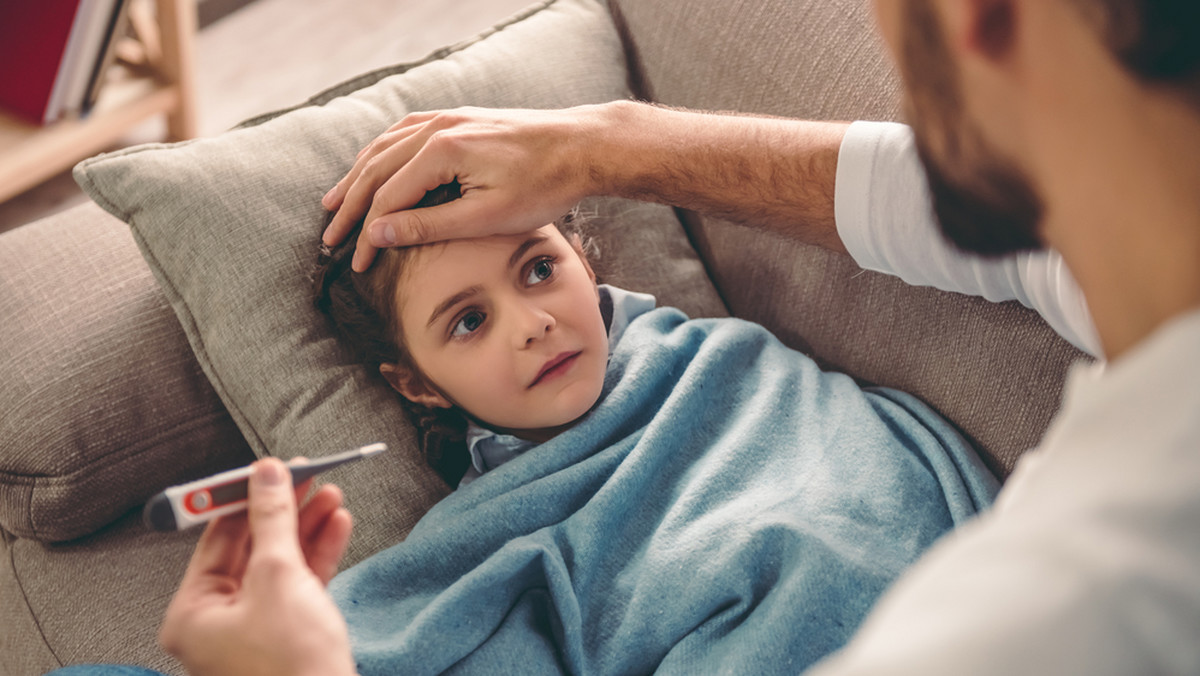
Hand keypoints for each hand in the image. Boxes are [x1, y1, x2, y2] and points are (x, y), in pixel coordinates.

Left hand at [159, 458, 356, 675]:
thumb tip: (266, 476)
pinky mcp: (286, 636)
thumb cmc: (293, 665)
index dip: (243, 497)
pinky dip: (317, 555)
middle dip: (283, 510)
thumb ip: (273, 519)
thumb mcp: (279, 576)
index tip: (268, 468)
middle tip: (306, 475)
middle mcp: (215, 623)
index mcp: (192, 613)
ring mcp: (252, 631)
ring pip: (278, 564)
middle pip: (249, 548)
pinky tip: (336, 526)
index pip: (215, 538)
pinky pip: (298, 586)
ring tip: (330, 494)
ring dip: (305, 527)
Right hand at [322, 105, 609, 270]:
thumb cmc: (543, 186)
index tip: (355, 264)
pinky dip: (381, 154)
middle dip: (349, 207)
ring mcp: (447, 118)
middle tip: (329, 239)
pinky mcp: (459, 118)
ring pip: (384, 148)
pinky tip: (373, 166)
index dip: (366, 235)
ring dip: (357, 177)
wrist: (583, 146)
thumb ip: (429, 226)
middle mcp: (437, 126)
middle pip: (375, 170)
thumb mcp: (486, 217)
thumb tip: (378, 233)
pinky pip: (404, 133)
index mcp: (441, 151)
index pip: (387, 199)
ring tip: (334, 202)